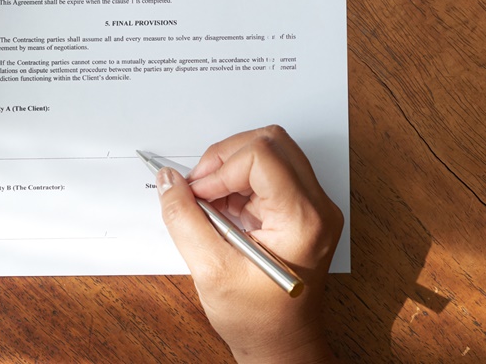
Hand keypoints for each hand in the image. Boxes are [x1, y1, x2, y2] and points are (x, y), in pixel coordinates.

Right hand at [157, 126, 342, 363]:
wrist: (282, 345)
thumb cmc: (258, 320)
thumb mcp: (210, 271)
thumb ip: (184, 219)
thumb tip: (169, 180)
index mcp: (303, 220)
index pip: (262, 155)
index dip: (221, 167)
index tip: (198, 193)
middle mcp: (316, 206)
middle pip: (270, 142)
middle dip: (224, 158)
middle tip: (199, 188)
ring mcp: (312, 206)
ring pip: (269, 150)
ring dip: (230, 168)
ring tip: (210, 201)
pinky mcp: (301, 208)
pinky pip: (269, 171)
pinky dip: (237, 181)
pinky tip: (223, 210)